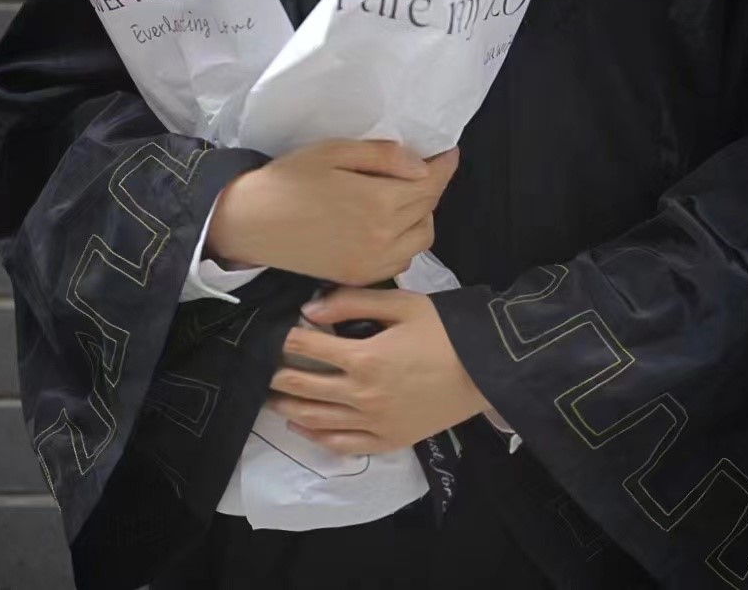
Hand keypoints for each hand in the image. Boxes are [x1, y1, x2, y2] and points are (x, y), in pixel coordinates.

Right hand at [204, 139, 459, 284]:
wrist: (251, 222)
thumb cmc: (289, 178)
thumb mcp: (335, 151)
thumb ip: (383, 157)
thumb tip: (422, 166)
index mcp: (378, 201)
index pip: (430, 184)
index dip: (444, 166)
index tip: (449, 153)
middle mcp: (383, 237)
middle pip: (428, 209)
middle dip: (432, 186)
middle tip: (423, 169)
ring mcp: (373, 263)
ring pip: (421, 238)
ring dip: (422, 215)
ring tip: (405, 195)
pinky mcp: (360, 277)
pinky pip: (401, 260)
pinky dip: (406, 241)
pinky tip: (390, 223)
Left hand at [265, 287, 491, 453]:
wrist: (485, 369)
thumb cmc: (444, 329)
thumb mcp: (401, 304)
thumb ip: (352, 302)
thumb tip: (309, 309)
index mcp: (364, 357)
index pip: (308, 346)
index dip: (286, 338)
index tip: (273, 331)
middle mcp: (362, 395)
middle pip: (304, 386)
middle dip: (278, 375)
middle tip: (262, 367)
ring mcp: (374, 423)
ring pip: (317, 420)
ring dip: (288, 409)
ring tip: (270, 400)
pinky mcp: (388, 441)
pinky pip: (343, 444)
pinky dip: (317, 438)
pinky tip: (303, 428)